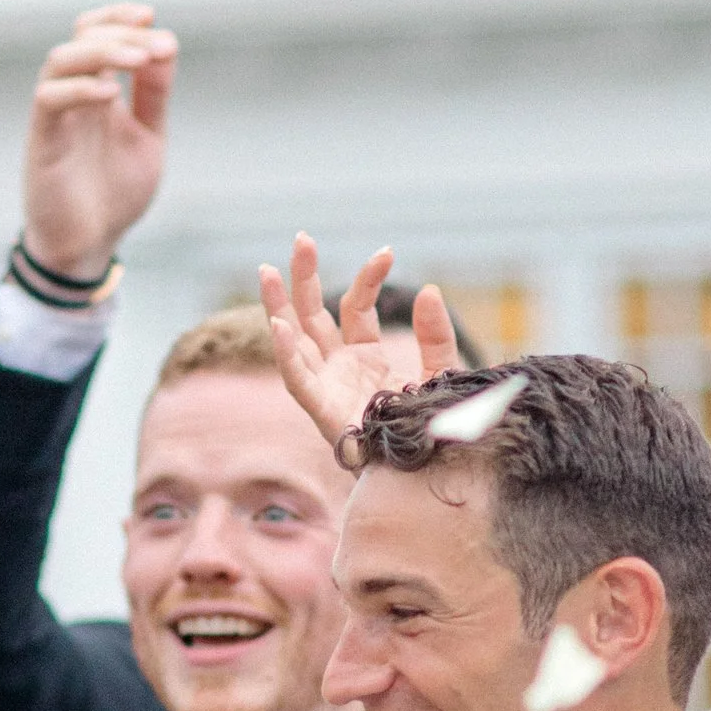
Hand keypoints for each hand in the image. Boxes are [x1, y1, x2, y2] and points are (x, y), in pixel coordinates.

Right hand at [20, 5, 174, 283]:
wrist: (89, 246)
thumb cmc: (114, 195)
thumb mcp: (148, 137)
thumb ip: (154, 96)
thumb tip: (166, 43)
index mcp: (97, 89)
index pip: (96, 32)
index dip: (119, 16)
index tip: (150, 16)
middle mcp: (73, 95)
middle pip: (82, 37)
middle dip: (123, 33)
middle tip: (157, 47)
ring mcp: (55, 115)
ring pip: (61, 60)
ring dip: (101, 52)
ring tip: (138, 60)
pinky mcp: (42, 141)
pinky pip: (49, 99)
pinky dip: (79, 89)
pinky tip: (112, 94)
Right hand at [257, 234, 460, 456]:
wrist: (435, 472)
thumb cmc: (434, 430)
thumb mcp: (442, 373)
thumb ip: (435, 335)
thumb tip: (428, 290)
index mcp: (364, 358)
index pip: (355, 306)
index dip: (368, 278)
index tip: (388, 253)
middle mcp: (339, 370)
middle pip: (312, 315)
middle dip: (304, 278)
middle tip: (302, 239)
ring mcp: (328, 389)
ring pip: (293, 342)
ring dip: (278, 308)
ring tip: (268, 270)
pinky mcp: (323, 414)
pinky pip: (298, 381)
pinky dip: (286, 355)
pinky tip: (278, 326)